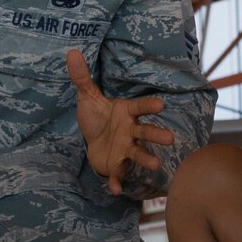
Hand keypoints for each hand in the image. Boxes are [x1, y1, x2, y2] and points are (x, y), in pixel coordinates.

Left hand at [66, 49, 174, 195]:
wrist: (93, 142)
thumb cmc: (97, 117)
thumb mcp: (88, 97)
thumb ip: (82, 78)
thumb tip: (71, 52)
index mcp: (127, 112)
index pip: (140, 107)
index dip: (149, 105)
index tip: (160, 103)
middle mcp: (130, 131)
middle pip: (145, 132)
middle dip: (156, 135)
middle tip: (170, 138)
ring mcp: (125, 149)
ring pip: (138, 153)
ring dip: (146, 158)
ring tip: (155, 164)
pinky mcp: (116, 165)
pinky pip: (118, 173)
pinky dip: (117, 181)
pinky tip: (115, 189)